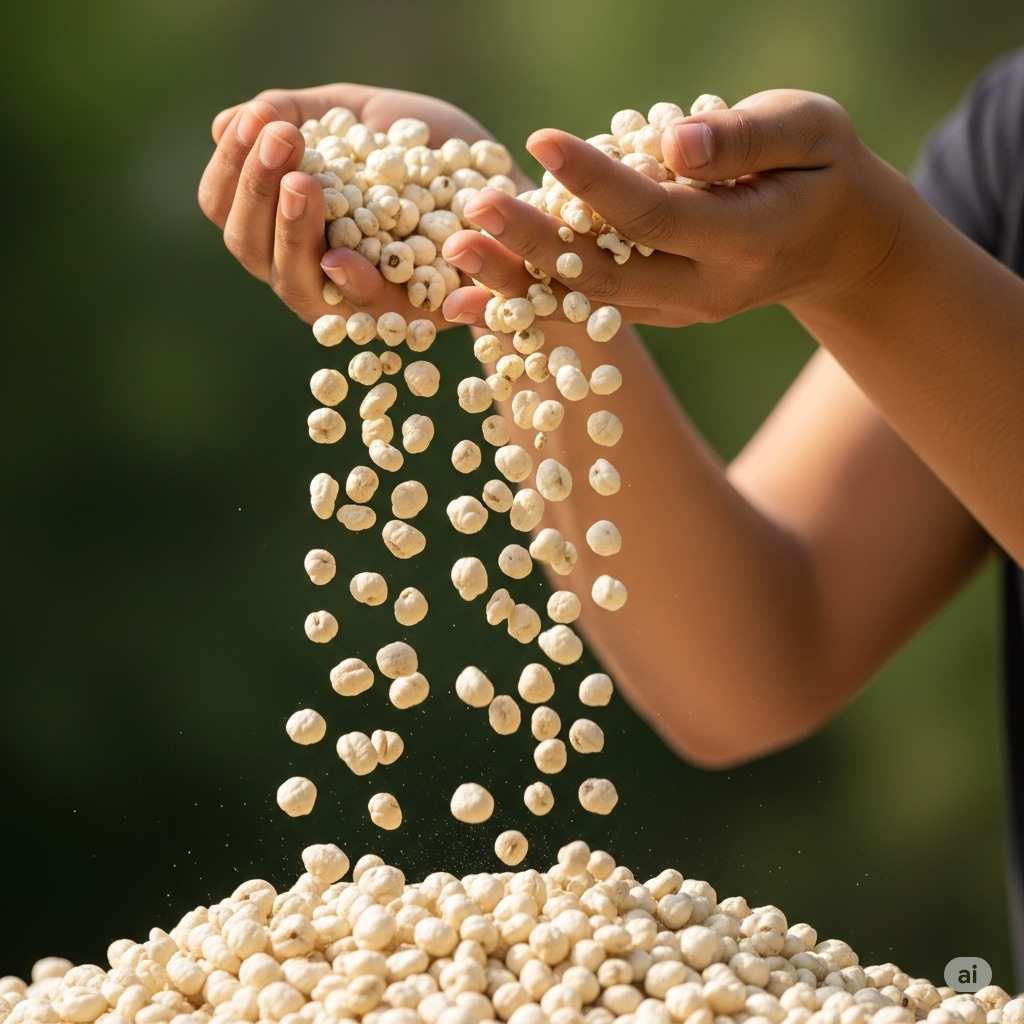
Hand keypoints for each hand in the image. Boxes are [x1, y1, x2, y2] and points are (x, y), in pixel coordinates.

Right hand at [197, 84, 528, 324]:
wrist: (509, 175)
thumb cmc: (427, 147)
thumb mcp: (360, 116)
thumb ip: (298, 116)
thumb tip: (226, 124)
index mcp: (292, 227)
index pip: (231, 212)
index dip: (232, 173)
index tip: (253, 126)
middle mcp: (315, 272)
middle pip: (253, 253)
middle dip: (259, 197)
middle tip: (280, 143)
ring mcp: (360, 301)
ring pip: (301, 289)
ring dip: (295, 237)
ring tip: (304, 183)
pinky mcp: (416, 317)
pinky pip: (377, 313)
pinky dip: (360, 287)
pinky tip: (343, 257)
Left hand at [440, 89, 909, 327]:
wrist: (835, 245)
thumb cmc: (822, 170)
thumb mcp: (809, 131)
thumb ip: (744, 138)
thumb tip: (670, 142)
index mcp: (745, 242)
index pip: (655, 216)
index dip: (596, 182)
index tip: (540, 142)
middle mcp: (704, 291)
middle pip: (607, 274)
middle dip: (535, 244)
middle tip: (471, 213)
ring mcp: (679, 311)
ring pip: (588, 304)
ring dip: (517, 284)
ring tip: (453, 258)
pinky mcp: (658, 313)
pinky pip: (588, 312)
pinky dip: (531, 304)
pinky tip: (472, 299)